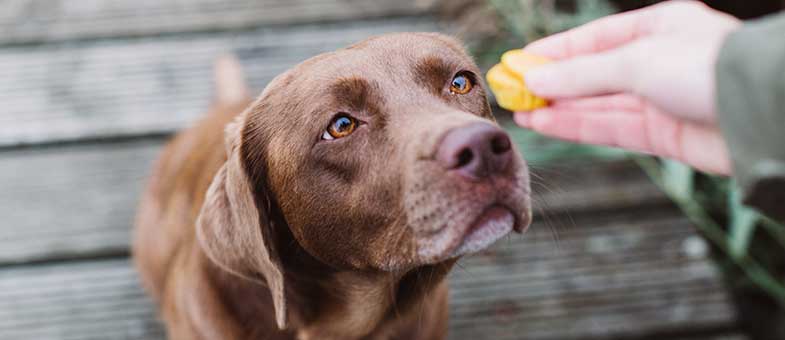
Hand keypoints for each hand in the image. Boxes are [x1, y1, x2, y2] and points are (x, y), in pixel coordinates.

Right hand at [514, 1, 740, 174]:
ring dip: (559, 107)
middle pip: (593, 73)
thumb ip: (583, 73)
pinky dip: (577, 126)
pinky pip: (610, 127)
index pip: (593, 38)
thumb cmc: (710, 69)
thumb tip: (536, 77)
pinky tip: (547, 123)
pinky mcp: (663, 134)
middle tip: (512, 92)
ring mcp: (660, 99)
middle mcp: (658, 62)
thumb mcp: (637, 60)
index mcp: (658, 27)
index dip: (554, 52)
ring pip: (598, 103)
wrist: (761, 115)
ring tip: (521, 111)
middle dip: (552, 83)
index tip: (519, 63)